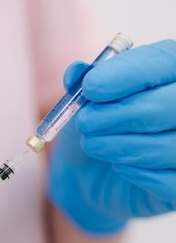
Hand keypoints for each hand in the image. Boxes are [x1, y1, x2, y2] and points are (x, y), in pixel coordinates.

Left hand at [47, 39, 175, 234]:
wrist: (91, 174)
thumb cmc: (95, 127)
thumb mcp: (83, 101)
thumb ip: (82, 82)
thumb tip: (75, 72)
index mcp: (169, 71)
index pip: (162, 62)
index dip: (128, 73)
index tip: (91, 87)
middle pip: (170, 105)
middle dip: (122, 114)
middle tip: (86, 122)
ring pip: (170, 144)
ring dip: (122, 146)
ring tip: (93, 144)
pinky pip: (168, 181)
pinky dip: (137, 173)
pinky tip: (119, 167)